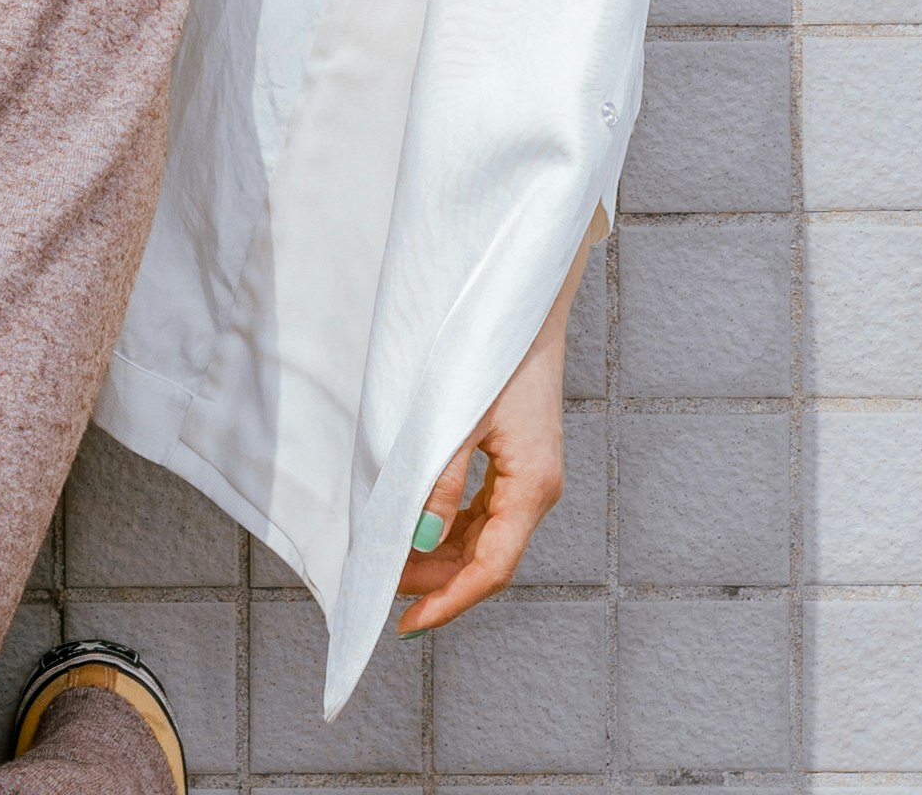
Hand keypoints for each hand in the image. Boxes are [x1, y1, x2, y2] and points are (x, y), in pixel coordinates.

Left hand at [394, 248, 584, 637]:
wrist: (521, 298)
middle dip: (438, 580)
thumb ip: (441, 482)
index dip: (448, 600)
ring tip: (395, 561)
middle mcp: (537, 488)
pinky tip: (422, 524)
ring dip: (443, 555)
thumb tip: (420, 540)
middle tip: (384, 588)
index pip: (491, 569)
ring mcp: (530, 473)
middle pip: (488, 557)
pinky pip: (485, 509)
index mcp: (533, 486)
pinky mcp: (519, 456)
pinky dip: (452, 525)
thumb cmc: (491, 349)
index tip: (406, 622)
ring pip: (486, 536)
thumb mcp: (459, 417)